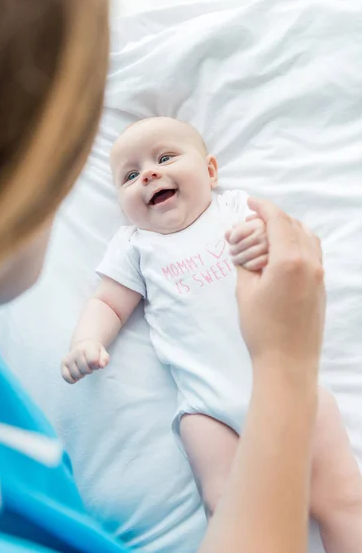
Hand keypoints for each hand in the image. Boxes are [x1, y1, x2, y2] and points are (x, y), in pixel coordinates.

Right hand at [61, 339, 109, 383]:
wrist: (83, 345)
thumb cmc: (95, 352)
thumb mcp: (103, 353)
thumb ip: (105, 359)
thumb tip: (101, 366)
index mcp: (88, 347)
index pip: (93, 361)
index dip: (96, 366)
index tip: (96, 363)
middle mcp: (77, 351)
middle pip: (85, 370)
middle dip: (89, 371)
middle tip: (89, 366)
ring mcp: (69, 357)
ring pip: (76, 375)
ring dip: (82, 375)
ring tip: (83, 368)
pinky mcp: (63, 363)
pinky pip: (66, 377)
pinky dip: (72, 380)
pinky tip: (76, 376)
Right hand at [227, 198, 324, 374]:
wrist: (288, 362)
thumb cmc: (262, 329)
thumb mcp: (245, 291)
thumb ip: (246, 262)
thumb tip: (245, 246)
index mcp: (289, 261)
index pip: (278, 221)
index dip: (263, 207)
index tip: (250, 202)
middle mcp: (310, 263)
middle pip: (294, 225)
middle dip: (272, 218)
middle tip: (251, 222)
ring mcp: (319, 274)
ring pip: (307, 237)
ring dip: (287, 229)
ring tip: (266, 235)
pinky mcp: (321, 285)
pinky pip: (312, 252)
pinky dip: (297, 243)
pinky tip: (280, 253)